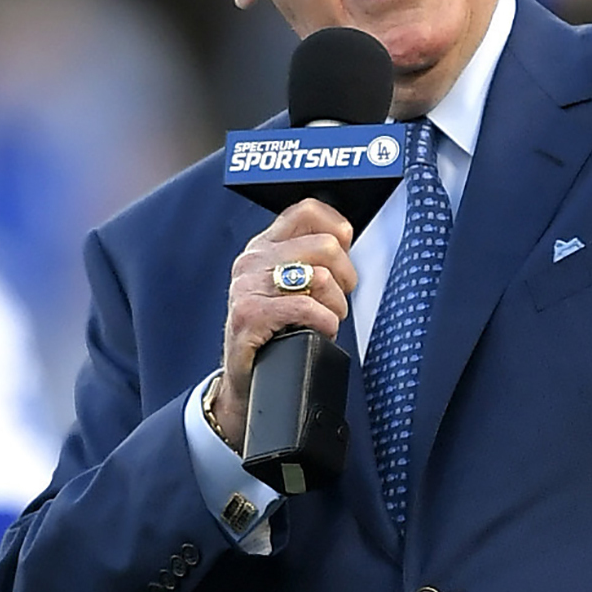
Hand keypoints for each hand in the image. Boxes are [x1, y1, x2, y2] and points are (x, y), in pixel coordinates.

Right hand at [217, 199, 358, 452]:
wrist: (246, 381)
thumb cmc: (274, 334)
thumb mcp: (287, 287)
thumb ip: (308, 258)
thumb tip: (345, 237)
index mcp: (263, 246)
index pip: (306, 210)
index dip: (337, 229)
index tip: (345, 253)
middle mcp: (252, 261)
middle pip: (325, 246)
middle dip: (345, 278)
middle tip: (337, 300)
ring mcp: (247, 287)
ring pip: (320, 277)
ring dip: (336, 306)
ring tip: (326, 319)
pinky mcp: (248, 315)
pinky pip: (306, 308)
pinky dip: (325, 322)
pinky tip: (319, 331)